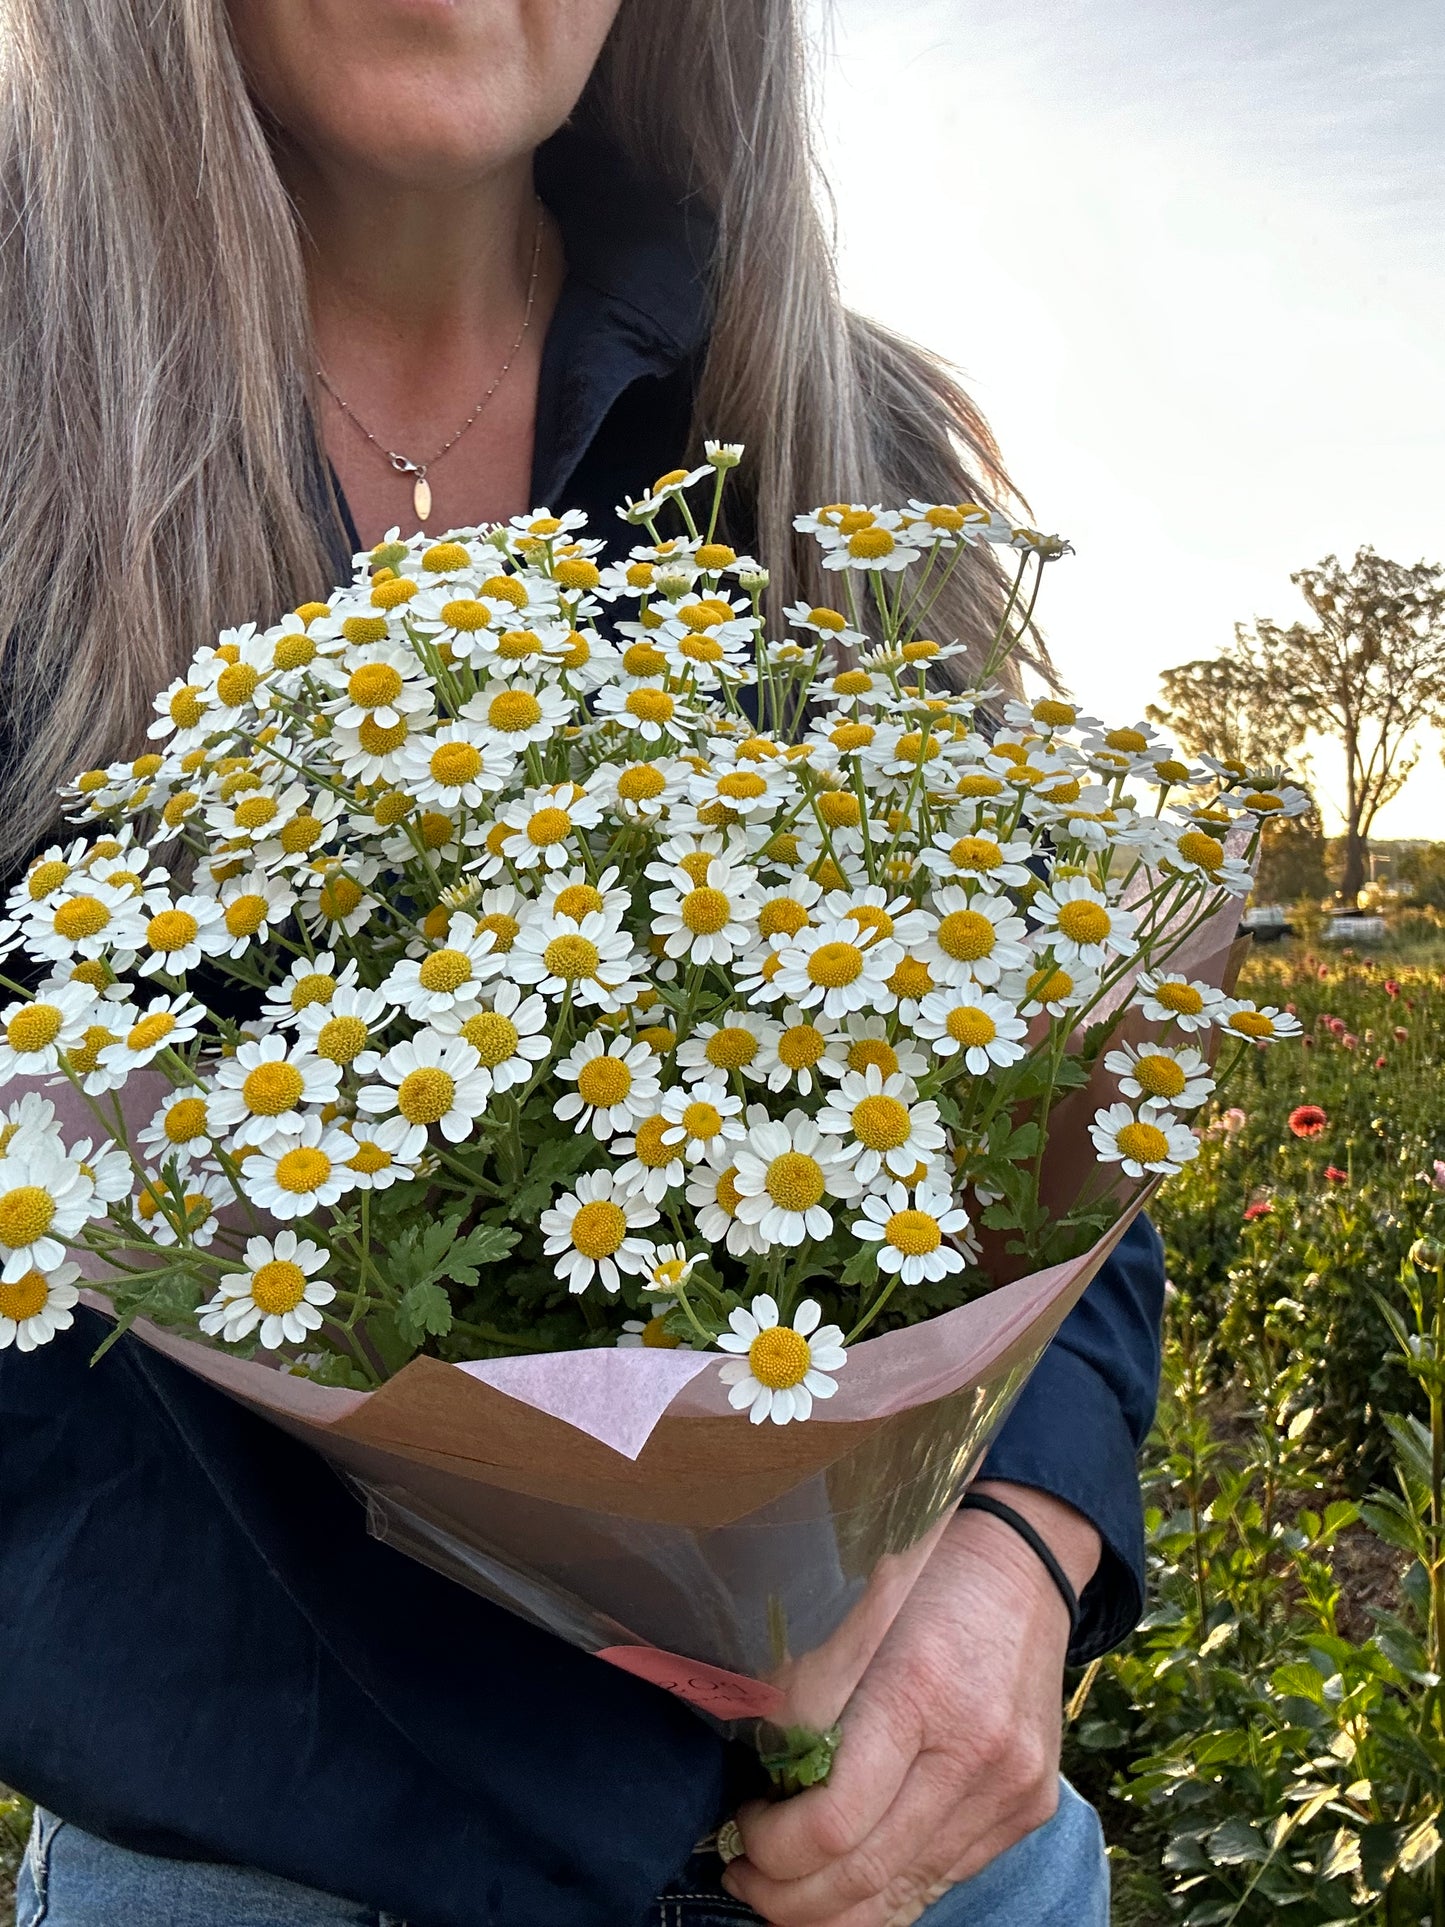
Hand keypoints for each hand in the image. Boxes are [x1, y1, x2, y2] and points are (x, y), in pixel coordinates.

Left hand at [722, 1483, 1099, 1926]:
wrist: (1025, 1563)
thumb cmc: (923, 1579)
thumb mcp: (851, 1616)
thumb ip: (807, 1700)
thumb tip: (755, 1781)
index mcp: (917, 1691)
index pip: (833, 1822)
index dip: (770, 1846)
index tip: (740, 1826)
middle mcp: (974, 1751)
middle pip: (865, 1876)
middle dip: (788, 1898)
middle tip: (745, 1875)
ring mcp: (1009, 1788)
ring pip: (906, 1894)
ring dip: (833, 1908)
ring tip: (785, 1889)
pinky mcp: (1030, 1808)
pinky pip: (944, 1877)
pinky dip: (888, 1889)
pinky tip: (847, 1872)